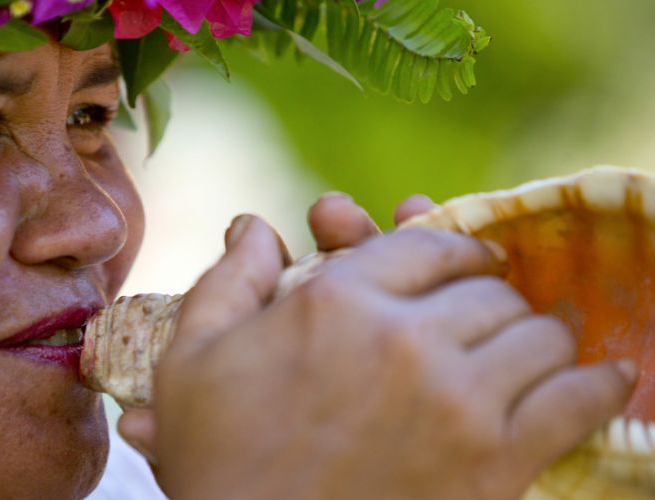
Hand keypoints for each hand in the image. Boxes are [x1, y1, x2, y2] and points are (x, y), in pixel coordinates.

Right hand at [151, 217, 635, 499]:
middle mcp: (405, 338)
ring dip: (535, 336)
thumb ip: (230, 280)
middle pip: (488, 289)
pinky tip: (602, 377)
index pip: (427, 244)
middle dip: (486, 295)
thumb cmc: (215, 456)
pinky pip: (574, 404)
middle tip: (483, 314)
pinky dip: (595, 386)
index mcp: (337, 301)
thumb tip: (255, 225)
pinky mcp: (493, 464)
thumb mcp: (192, 358)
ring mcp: (457, 401)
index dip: (451, 244)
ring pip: (538, 336)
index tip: (464, 260)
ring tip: (527, 345)